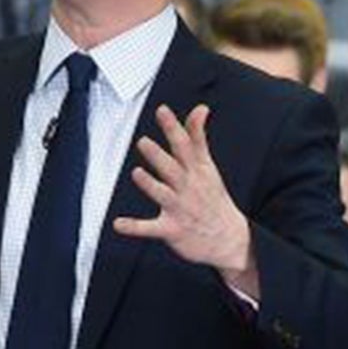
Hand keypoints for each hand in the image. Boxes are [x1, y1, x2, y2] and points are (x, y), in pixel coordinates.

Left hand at [112, 104, 257, 293]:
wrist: (230, 240)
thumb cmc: (212, 197)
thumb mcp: (208, 166)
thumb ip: (198, 137)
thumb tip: (200, 108)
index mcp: (197, 171)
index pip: (186, 145)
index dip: (173, 128)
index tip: (162, 110)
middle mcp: (189, 188)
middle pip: (172, 169)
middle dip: (158, 156)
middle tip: (143, 142)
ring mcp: (180, 209)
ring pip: (163, 195)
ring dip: (150, 185)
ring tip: (137, 173)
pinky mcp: (172, 230)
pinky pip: (151, 228)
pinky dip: (135, 227)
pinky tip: (118, 224)